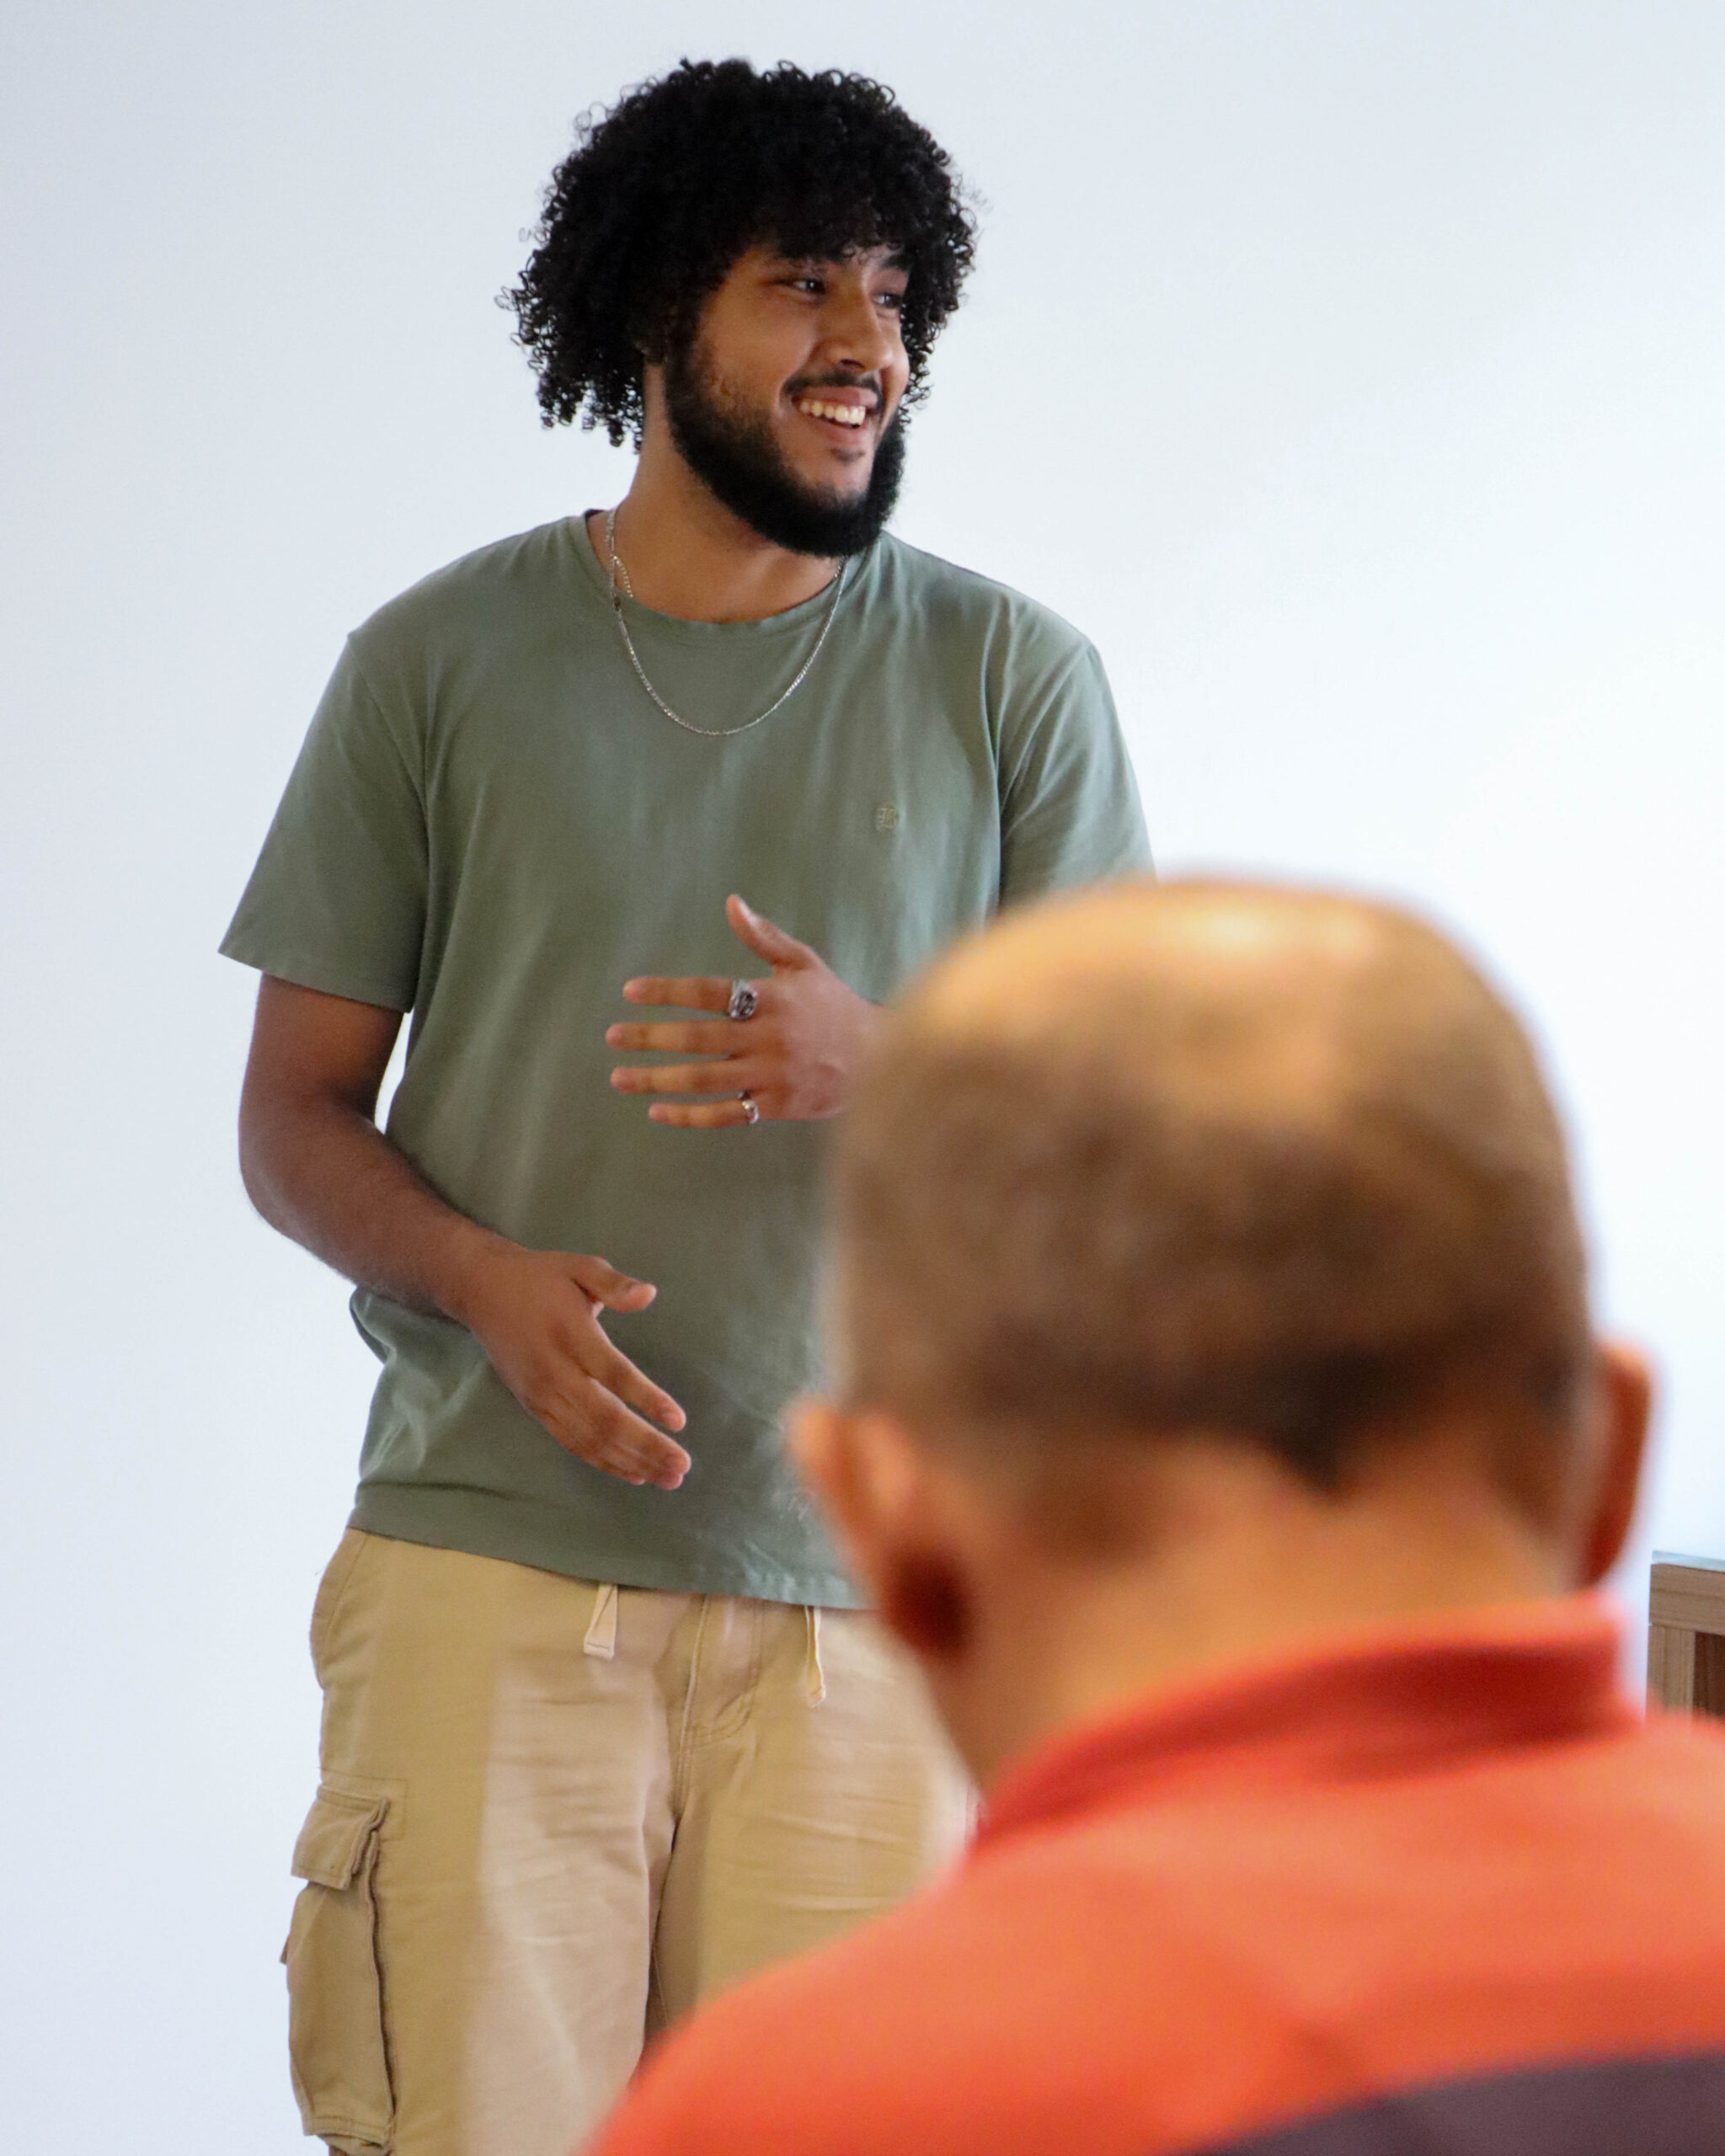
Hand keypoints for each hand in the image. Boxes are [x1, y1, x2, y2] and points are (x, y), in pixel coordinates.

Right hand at [452, 1240, 690, 1487]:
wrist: (482, 1291)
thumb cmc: (542, 1278)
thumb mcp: (579, 1266)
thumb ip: (613, 1283)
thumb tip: (649, 1295)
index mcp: (570, 1333)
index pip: (612, 1373)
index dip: (646, 1398)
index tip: (679, 1420)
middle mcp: (554, 1371)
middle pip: (603, 1418)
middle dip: (645, 1446)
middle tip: (682, 1466)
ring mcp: (541, 1394)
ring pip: (588, 1438)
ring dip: (630, 1461)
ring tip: (669, 1478)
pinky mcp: (533, 1408)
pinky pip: (571, 1442)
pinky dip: (603, 1461)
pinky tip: (634, 1473)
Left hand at [607, 896, 884, 1129]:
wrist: (879, 1058)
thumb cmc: (834, 1006)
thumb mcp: (804, 965)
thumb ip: (764, 937)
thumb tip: (731, 902)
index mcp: (772, 998)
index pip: (709, 992)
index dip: (668, 992)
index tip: (631, 992)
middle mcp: (768, 1037)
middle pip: (698, 1038)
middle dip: (650, 1037)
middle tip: (612, 1036)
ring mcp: (771, 1074)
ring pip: (705, 1079)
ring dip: (658, 1079)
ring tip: (620, 1077)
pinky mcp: (776, 1106)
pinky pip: (726, 1113)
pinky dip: (690, 1115)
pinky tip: (658, 1111)